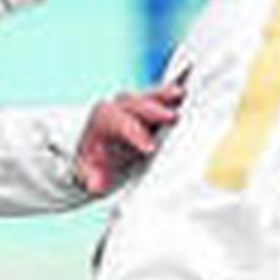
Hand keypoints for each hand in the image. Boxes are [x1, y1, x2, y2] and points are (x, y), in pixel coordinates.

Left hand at [72, 77, 185, 195]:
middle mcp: (120, 106)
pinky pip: (165, 98)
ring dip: (168, 96)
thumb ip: (92, 178)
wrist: (97, 154)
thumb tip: (96, 185)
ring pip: (152, 96)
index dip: (135, 134)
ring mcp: (138, 103)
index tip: (150, 148)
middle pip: (138, 103)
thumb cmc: (94, 163)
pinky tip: (191, 95)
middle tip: (173, 118)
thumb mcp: (89, 173)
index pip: (120, 122)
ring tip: (183, 96)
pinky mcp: (153, 105)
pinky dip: (177, 96)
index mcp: (104, 119)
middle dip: (155, 110)